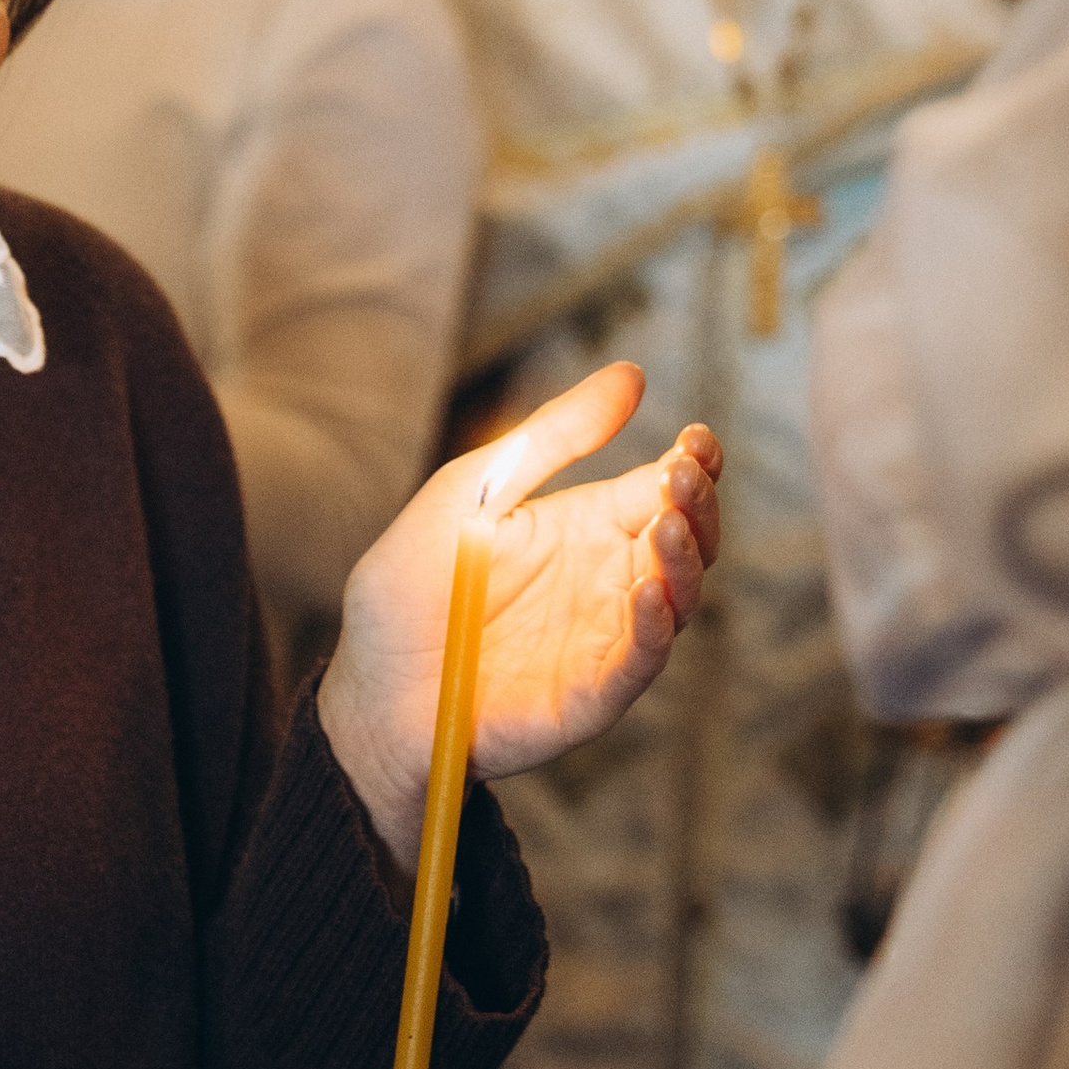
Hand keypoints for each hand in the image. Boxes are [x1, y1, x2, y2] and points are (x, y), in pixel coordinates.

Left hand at [320, 365, 721, 867]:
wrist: (371, 684)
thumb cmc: (414, 585)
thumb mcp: (476, 490)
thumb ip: (551, 436)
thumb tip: (633, 374)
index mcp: (588, 526)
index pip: (662, 488)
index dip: (692, 463)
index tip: (696, 438)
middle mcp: (610, 580)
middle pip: (687, 540)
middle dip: (696, 506)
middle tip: (683, 476)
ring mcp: (607, 639)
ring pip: (679, 599)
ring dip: (684, 560)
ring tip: (665, 525)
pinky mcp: (592, 694)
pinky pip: (640, 662)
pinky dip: (655, 628)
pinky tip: (648, 591)